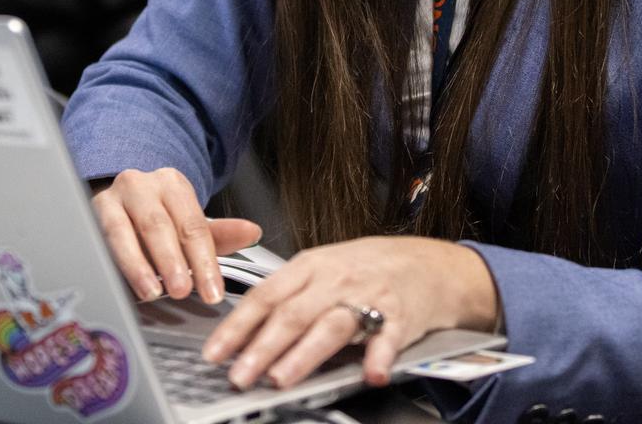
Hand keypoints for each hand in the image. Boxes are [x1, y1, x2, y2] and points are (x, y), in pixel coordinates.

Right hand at [91, 168, 261, 307]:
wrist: (117, 199)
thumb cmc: (156, 216)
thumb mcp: (188, 222)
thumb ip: (220, 234)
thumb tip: (253, 233)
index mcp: (171, 184)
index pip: (192, 224)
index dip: (204, 261)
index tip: (213, 291)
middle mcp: (139, 186)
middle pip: (157, 224)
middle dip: (172, 261)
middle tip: (183, 290)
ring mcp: (109, 199)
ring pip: (121, 230)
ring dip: (137, 264)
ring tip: (152, 290)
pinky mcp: (85, 215)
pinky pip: (96, 240)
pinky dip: (109, 264)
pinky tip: (118, 283)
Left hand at [202, 236, 500, 390]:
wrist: (427, 263)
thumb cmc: (367, 268)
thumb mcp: (322, 269)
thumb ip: (288, 296)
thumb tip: (244, 333)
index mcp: (310, 266)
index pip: (265, 296)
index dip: (237, 326)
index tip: (215, 352)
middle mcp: (335, 280)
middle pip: (292, 314)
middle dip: (261, 348)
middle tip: (240, 375)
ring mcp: (368, 297)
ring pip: (331, 326)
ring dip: (304, 355)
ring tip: (281, 378)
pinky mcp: (401, 317)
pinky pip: (388, 338)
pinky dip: (379, 356)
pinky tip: (371, 373)